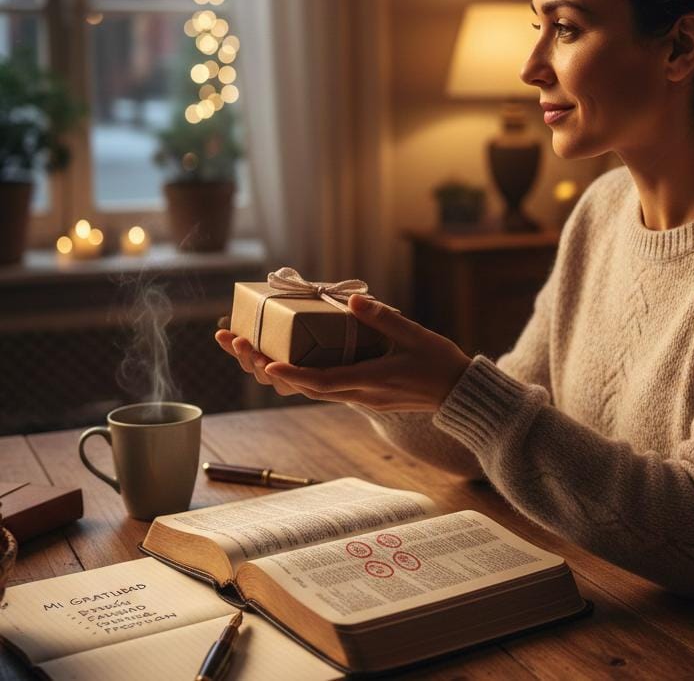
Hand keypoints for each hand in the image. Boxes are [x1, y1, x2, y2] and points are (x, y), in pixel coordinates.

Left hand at [214, 294, 472, 411]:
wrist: (458, 394)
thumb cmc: (439, 363)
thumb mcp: (415, 336)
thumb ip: (382, 318)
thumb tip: (352, 298)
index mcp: (367, 381)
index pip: (319, 381)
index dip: (289, 372)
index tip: (263, 360)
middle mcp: (356, 394)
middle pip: (300, 386)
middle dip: (262, 364)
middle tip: (233, 341)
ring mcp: (357, 398)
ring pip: (307, 388)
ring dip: (274, 370)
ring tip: (246, 348)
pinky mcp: (361, 395)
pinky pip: (321, 386)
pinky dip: (296, 374)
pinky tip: (282, 357)